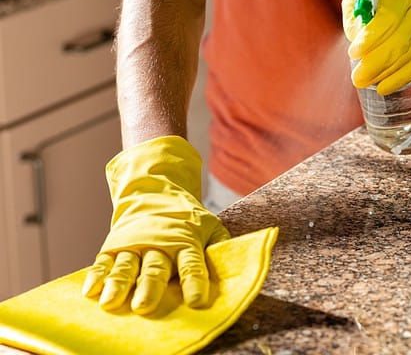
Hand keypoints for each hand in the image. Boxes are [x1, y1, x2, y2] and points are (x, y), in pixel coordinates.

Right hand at [82, 136, 230, 314]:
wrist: (155, 192)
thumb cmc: (187, 219)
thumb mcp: (210, 225)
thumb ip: (219, 245)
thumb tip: (233, 264)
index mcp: (185, 240)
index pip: (192, 264)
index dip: (195, 282)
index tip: (196, 302)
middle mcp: (159, 243)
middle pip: (155, 268)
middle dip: (150, 287)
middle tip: (144, 306)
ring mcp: (134, 244)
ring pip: (126, 266)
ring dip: (118, 284)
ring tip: (111, 303)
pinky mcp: (114, 246)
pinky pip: (103, 262)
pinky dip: (96, 276)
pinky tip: (89, 292)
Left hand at [342, 0, 410, 95]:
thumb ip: (355, 3)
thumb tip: (354, 33)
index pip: (388, 17)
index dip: (371, 39)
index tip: (354, 53)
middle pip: (401, 40)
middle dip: (376, 63)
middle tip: (358, 77)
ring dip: (387, 73)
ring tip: (367, 81)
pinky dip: (404, 77)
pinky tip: (386, 85)